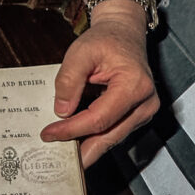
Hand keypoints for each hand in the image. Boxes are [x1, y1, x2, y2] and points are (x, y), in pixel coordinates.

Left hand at [40, 0, 158, 167]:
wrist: (124, 33)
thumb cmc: (106, 40)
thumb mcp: (80, 52)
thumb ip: (69, 81)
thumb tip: (62, 112)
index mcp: (134, 85)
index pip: (99, 119)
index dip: (72, 130)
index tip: (49, 134)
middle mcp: (146, 102)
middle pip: (109, 136)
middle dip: (81, 149)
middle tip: (58, 161)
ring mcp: (145, 111)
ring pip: (113, 138)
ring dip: (88, 147)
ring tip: (64, 155)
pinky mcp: (139, 114)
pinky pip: (115, 131)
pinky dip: (96, 138)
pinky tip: (78, 143)